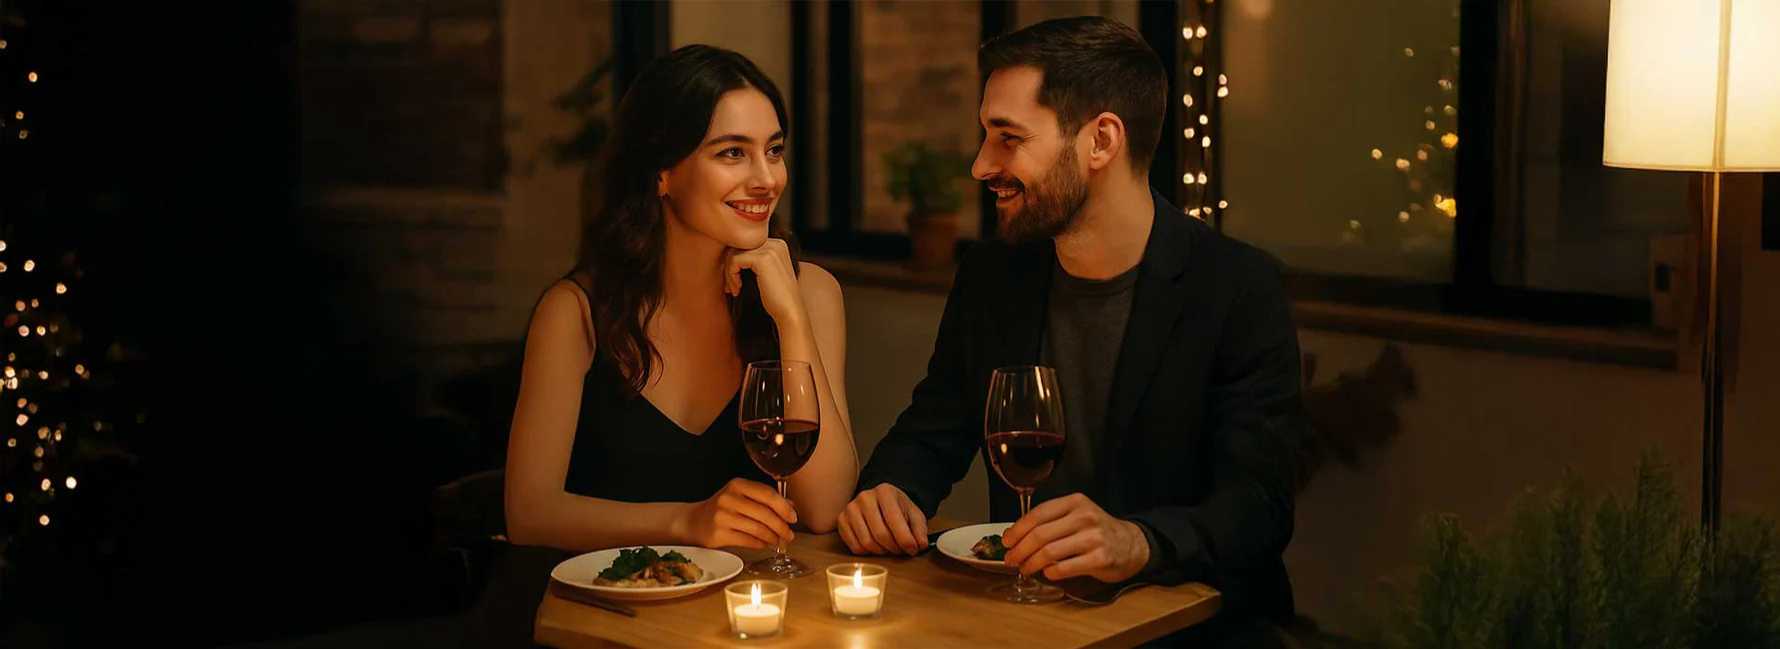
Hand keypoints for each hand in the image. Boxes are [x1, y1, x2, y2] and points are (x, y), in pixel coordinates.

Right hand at [675, 478, 797, 549]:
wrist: (694, 522)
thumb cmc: (723, 509)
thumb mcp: (741, 497)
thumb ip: (765, 500)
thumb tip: (791, 508)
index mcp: (737, 485)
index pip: (767, 494)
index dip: (784, 507)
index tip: (793, 518)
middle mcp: (729, 498)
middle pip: (764, 513)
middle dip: (781, 526)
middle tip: (789, 535)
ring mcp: (722, 516)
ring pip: (757, 528)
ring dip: (773, 537)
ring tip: (779, 541)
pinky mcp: (718, 534)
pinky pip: (747, 540)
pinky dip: (760, 544)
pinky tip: (765, 545)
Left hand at [724, 238, 804, 324]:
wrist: (790, 312)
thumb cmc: (776, 298)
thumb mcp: (763, 275)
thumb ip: (751, 261)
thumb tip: (725, 255)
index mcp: (778, 245)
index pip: (746, 245)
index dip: (736, 263)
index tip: (734, 282)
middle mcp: (776, 243)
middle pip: (739, 246)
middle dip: (730, 267)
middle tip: (732, 287)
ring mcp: (771, 249)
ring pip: (734, 253)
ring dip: (729, 272)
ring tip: (734, 289)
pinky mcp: (763, 259)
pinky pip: (735, 260)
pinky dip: (731, 275)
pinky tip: (737, 289)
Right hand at [837, 483, 928, 555]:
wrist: (880, 501)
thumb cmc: (897, 508)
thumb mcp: (914, 515)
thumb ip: (920, 530)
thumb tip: (920, 545)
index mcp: (885, 492)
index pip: (895, 522)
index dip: (906, 541)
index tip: (913, 550)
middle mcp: (865, 497)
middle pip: (880, 534)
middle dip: (894, 548)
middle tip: (900, 550)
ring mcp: (851, 508)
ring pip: (866, 542)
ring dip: (881, 551)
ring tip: (888, 547)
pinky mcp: (841, 520)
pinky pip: (854, 546)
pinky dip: (867, 552)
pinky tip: (875, 546)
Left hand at [1002, 493, 1150, 582]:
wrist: (1131, 544)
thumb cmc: (1097, 531)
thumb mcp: (1076, 516)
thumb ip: (1050, 522)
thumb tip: (1014, 535)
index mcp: (1075, 502)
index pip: (1038, 514)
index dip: (1018, 529)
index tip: (1006, 542)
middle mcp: (1084, 516)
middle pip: (1040, 534)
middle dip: (1020, 549)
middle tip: (1011, 560)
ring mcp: (1094, 537)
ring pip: (1050, 552)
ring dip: (1032, 563)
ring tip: (1025, 569)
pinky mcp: (1100, 558)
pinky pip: (1065, 567)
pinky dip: (1051, 572)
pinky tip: (1047, 574)